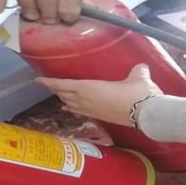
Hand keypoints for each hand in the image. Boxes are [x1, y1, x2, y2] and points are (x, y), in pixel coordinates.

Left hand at [38, 64, 163, 126]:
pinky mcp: (100, 118)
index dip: (50, 82)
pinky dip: (72, 107)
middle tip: (48, 83)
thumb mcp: (138, 76)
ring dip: (63, 98)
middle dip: (55, 89)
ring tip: (58, 93)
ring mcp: (92, 111)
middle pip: (64, 94)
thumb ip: (137, 70)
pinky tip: (70, 108)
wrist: (147, 114)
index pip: (63, 84)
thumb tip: (142, 67)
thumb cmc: (139, 93)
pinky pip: (80, 111)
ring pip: (70, 104)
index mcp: (89, 87)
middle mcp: (86, 100)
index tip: (38, 79)